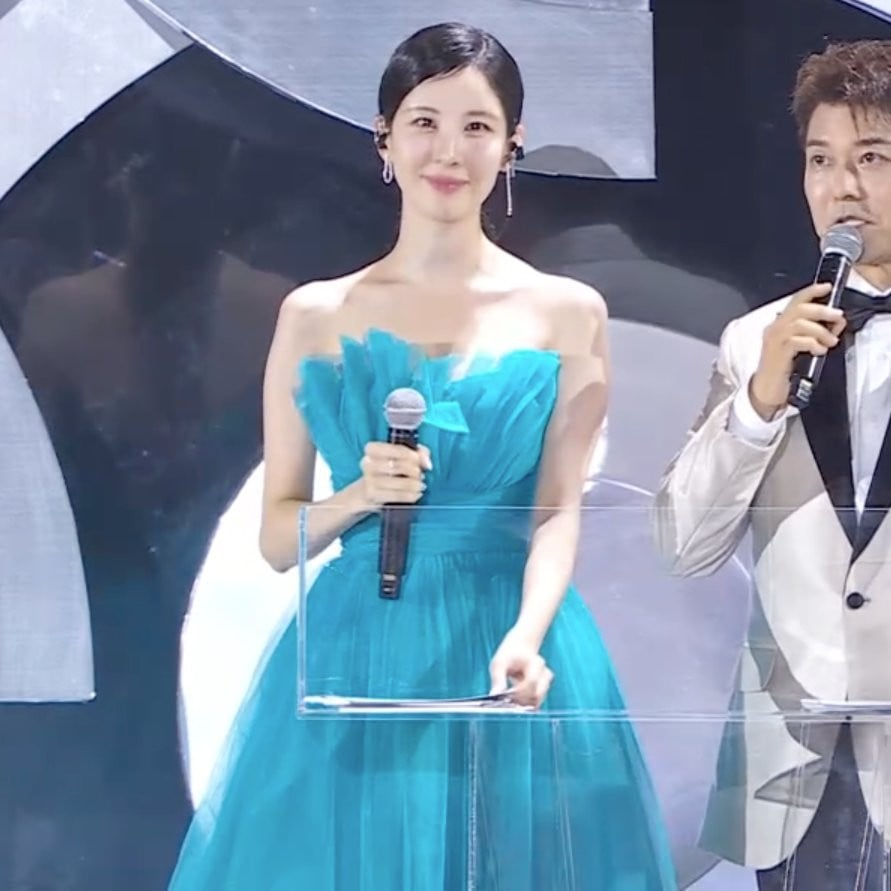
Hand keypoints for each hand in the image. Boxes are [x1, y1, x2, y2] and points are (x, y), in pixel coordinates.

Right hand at [358, 442, 431, 508]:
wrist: (366, 493)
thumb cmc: (387, 472)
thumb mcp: (400, 458)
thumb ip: (418, 454)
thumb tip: (427, 463)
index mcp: (373, 448)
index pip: (397, 448)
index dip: (414, 456)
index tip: (423, 463)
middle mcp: (367, 462)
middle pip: (398, 465)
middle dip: (414, 472)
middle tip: (421, 476)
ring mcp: (368, 479)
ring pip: (398, 481)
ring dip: (413, 484)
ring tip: (420, 486)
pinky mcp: (371, 495)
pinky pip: (396, 495)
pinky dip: (409, 495)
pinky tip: (416, 494)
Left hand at [489, 629, 552, 708]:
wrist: (521, 648)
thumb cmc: (509, 655)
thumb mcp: (500, 663)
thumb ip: (498, 680)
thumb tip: (494, 696)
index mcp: (536, 663)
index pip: (531, 681)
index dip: (519, 691)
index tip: (506, 695)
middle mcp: (544, 674)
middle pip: (537, 694)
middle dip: (522, 701)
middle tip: (507, 702)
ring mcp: (545, 683)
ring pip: (537, 701)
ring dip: (523, 705)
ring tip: (510, 702)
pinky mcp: (542, 691)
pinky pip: (535, 703)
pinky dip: (525, 705)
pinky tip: (514, 703)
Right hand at [750, 282, 845, 419]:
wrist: (766, 391)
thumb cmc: (784, 370)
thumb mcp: (799, 346)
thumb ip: (812, 333)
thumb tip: (834, 323)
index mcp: (779, 325)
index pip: (794, 301)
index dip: (811, 291)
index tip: (827, 287)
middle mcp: (774, 329)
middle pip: (799, 309)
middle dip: (822, 310)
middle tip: (837, 317)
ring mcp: (774, 341)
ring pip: (799, 323)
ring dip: (820, 331)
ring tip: (829, 342)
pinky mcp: (777, 353)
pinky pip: (797, 341)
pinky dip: (813, 344)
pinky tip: (818, 351)